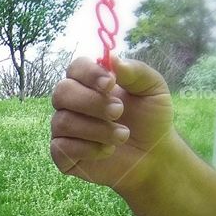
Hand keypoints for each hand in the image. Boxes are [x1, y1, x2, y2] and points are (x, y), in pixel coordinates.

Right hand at [51, 57, 174, 193]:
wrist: (153, 156)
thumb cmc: (151, 119)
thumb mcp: (153, 89)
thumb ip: (136, 72)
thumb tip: (112, 59)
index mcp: (90, 83)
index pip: (75, 68)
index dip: (89, 73)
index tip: (111, 84)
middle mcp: (72, 104)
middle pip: (61, 92)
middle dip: (90, 102)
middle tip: (118, 112)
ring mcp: (64, 130)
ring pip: (62, 122)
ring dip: (96, 129)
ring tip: (122, 136)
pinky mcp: (63, 155)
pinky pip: (62, 148)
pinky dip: (88, 149)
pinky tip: (108, 150)